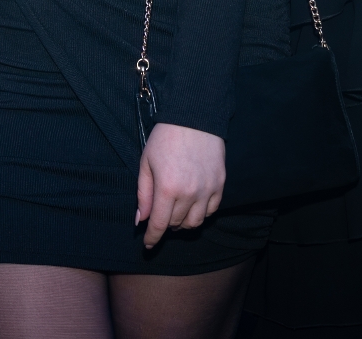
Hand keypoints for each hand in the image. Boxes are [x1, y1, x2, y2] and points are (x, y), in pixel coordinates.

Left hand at [136, 123, 225, 248]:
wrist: (194, 117)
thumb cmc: (165, 138)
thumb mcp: (146, 163)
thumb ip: (143, 194)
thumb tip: (141, 220)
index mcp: (167, 188)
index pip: (159, 224)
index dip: (152, 238)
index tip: (148, 245)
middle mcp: (189, 193)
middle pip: (176, 224)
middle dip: (165, 223)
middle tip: (160, 213)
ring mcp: (207, 190)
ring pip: (195, 222)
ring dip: (183, 222)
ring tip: (176, 211)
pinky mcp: (220, 185)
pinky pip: (211, 211)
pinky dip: (201, 213)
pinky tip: (193, 204)